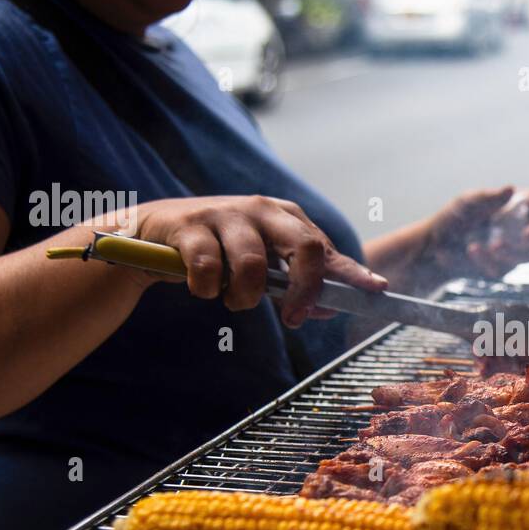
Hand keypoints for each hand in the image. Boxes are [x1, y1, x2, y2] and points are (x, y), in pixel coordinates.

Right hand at [129, 195, 386, 327]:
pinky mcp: (190, 225)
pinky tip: (202, 287)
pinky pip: (208, 270)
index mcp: (286, 218)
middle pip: (303, 247)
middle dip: (303, 291)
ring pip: (253, 266)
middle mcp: (262, 209)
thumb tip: (327, 309)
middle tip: (293, 320)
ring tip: (231, 299)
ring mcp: (226, 214)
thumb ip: (294, 284)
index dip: (352, 272)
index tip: (376, 290)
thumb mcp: (262, 263)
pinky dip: (206, 290)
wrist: (152, 232)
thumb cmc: (219, 250)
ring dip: (243, 298)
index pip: (325, 247)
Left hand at [426, 185, 528, 279]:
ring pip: (527, 254)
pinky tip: (473, 251)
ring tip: (491, 245)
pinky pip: (505, 268)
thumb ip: (488, 197)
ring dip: (511, 250)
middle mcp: (520, 228)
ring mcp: (513, 250)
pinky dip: (489, 260)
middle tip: (525, 236)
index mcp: (517, 206)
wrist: (435, 248)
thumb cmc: (454, 218)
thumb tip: (510, 189)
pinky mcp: (502, 268)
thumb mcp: (467, 202)